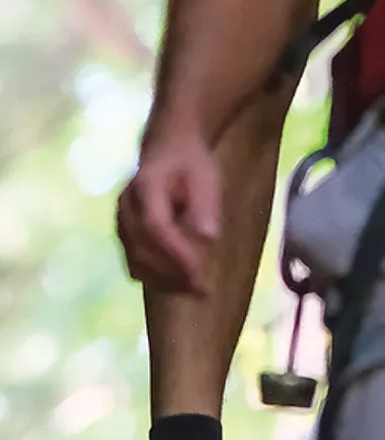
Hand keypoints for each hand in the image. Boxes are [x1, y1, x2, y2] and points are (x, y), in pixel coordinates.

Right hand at [117, 132, 220, 296]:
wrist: (165, 150)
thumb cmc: (190, 164)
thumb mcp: (206, 175)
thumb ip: (206, 205)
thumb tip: (209, 238)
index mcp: (145, 184)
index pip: (154, 226)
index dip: (174, 253)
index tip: (199, 272)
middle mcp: (126, 205)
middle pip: (142, 249)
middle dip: (173, 273)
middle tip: (204, 288)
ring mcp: (120, 221)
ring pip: (136, 261)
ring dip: (165, 281)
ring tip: (197, 289)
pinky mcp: (123, 236)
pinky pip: (134, 264)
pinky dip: (156, 278)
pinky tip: (181, 283)